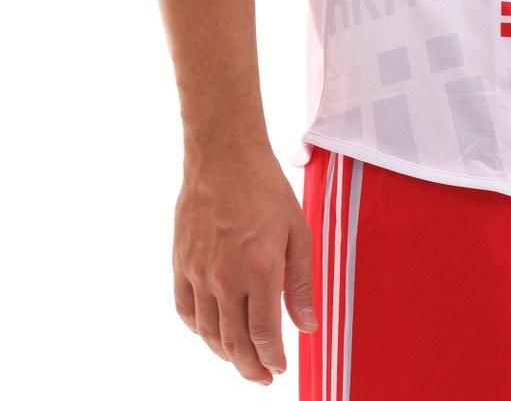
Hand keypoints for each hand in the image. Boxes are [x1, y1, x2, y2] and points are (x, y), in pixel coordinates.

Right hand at [173, 146, 318, 384]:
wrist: (224, 156)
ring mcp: (198, 272)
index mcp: (259, 270)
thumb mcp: (298, 231)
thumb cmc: (265, 188)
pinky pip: (186, 311)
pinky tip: (212, 333)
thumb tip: (308, 326)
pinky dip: (199, 330)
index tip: (279, 367)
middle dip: (250, 367)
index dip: (272, 358)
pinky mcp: (180, 263)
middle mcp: (224, 277)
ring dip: (225, 354)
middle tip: (262, 377)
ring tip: (240, 360)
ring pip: (209, 333)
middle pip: (234, 342)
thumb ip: (301, 284)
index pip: (263, 334)